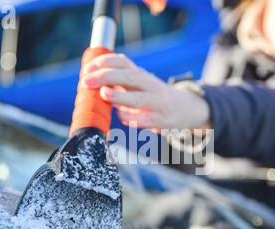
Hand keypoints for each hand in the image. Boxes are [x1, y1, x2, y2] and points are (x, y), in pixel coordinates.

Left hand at [82, 53, 209, 129]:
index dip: (104, 63)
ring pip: (138, 99)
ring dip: (120, 96)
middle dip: (106, 77)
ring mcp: (156, 103)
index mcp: (141, 75)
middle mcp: (149, 86)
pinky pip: (144, 120)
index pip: (122, 62)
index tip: (87, 69)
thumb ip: (119, 79)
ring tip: (105, 94)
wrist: (188, 109)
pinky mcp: (160, 120)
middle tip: (87, 81)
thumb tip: (91, 79)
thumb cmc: (155, 96)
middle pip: (128, 77)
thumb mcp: (140, 83)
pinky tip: (122, 117)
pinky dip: (132, 119)